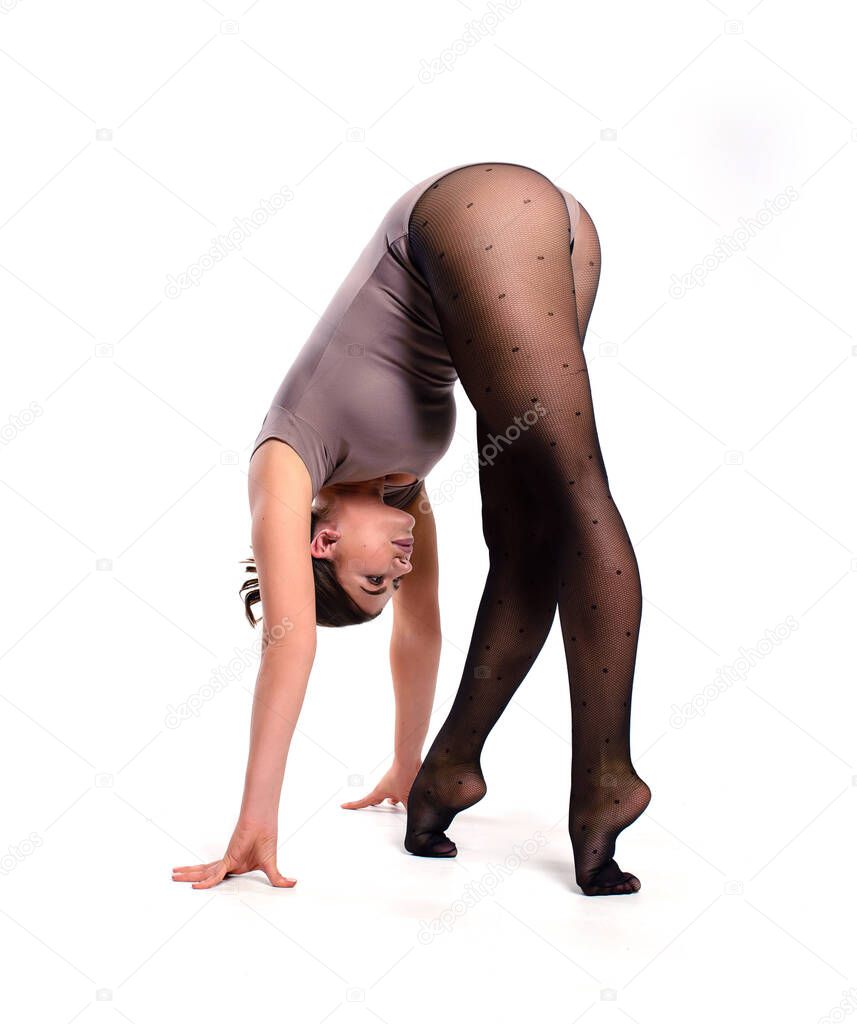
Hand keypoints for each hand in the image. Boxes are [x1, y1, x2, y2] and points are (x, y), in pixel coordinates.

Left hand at [171, 818, 295, 889]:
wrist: (264, 821)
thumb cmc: (266, 837)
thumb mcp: (271, 864)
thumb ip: (277, 878)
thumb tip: (292, 884)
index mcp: (235, 865)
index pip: (217, 876)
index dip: (206, 880)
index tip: (194, 883)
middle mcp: (228, 863)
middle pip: (205, 873)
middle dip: (189, 875)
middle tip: (174, 876)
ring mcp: (226, 861)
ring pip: (204, 873)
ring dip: (189, 874)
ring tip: (174, 875)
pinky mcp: (228, 859)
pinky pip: (216, 874)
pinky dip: (207, 881)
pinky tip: (195, 886)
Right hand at [340, 761, 420, 809]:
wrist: (409, 759)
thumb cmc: (403, 775)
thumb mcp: (407, 798)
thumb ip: (409, 810)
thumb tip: (413, 818)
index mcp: (379, 792)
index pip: (363, 802)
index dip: (353, 805)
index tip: (343, 805)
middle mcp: (384, 787)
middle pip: (376, 798)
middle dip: (373, 803)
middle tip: (368, 806)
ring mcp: (392, 782)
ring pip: (389, 793)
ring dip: (391, 798)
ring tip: (393, 803)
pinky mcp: (400, 778)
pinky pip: (398, 788)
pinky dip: (402, 793)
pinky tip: (411, 794)